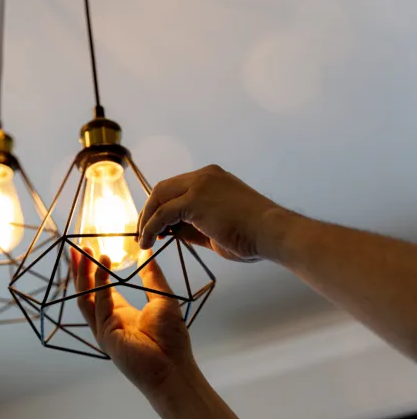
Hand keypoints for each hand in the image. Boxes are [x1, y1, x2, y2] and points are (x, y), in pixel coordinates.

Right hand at [70, 247, 195, 397]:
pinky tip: (103, 267)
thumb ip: (152, 276)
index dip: (96, 269)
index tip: (93, 250)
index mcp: (121, 314)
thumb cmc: (172, 339)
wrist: (174, 368)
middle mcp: (109, 320)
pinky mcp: (106, 335)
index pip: (102, 288)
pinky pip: (99, 305)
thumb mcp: (162, 299)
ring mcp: (105, 329)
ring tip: (84, 252)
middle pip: (88, 291)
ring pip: (86, 297)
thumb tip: (147, 253)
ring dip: (83, 274)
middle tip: (79, 246)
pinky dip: (100, 284)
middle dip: (82, 269)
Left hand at [138, 165, 284, 261]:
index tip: (156, 227)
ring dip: (146, 219)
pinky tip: (148, 242)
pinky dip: (150, 227)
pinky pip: (162, 214)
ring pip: (159, 198)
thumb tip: (169, 231)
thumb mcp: (216, 228)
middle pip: (163, 189)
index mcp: (212, 178)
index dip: (162, 207)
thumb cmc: (253, 236)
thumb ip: (192, 226)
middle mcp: (205, 176)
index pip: (177, 188)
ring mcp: (199, 185)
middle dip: (149, 211)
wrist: (274, 233)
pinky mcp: (194, 200)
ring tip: (143, 240)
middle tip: (143, 233)